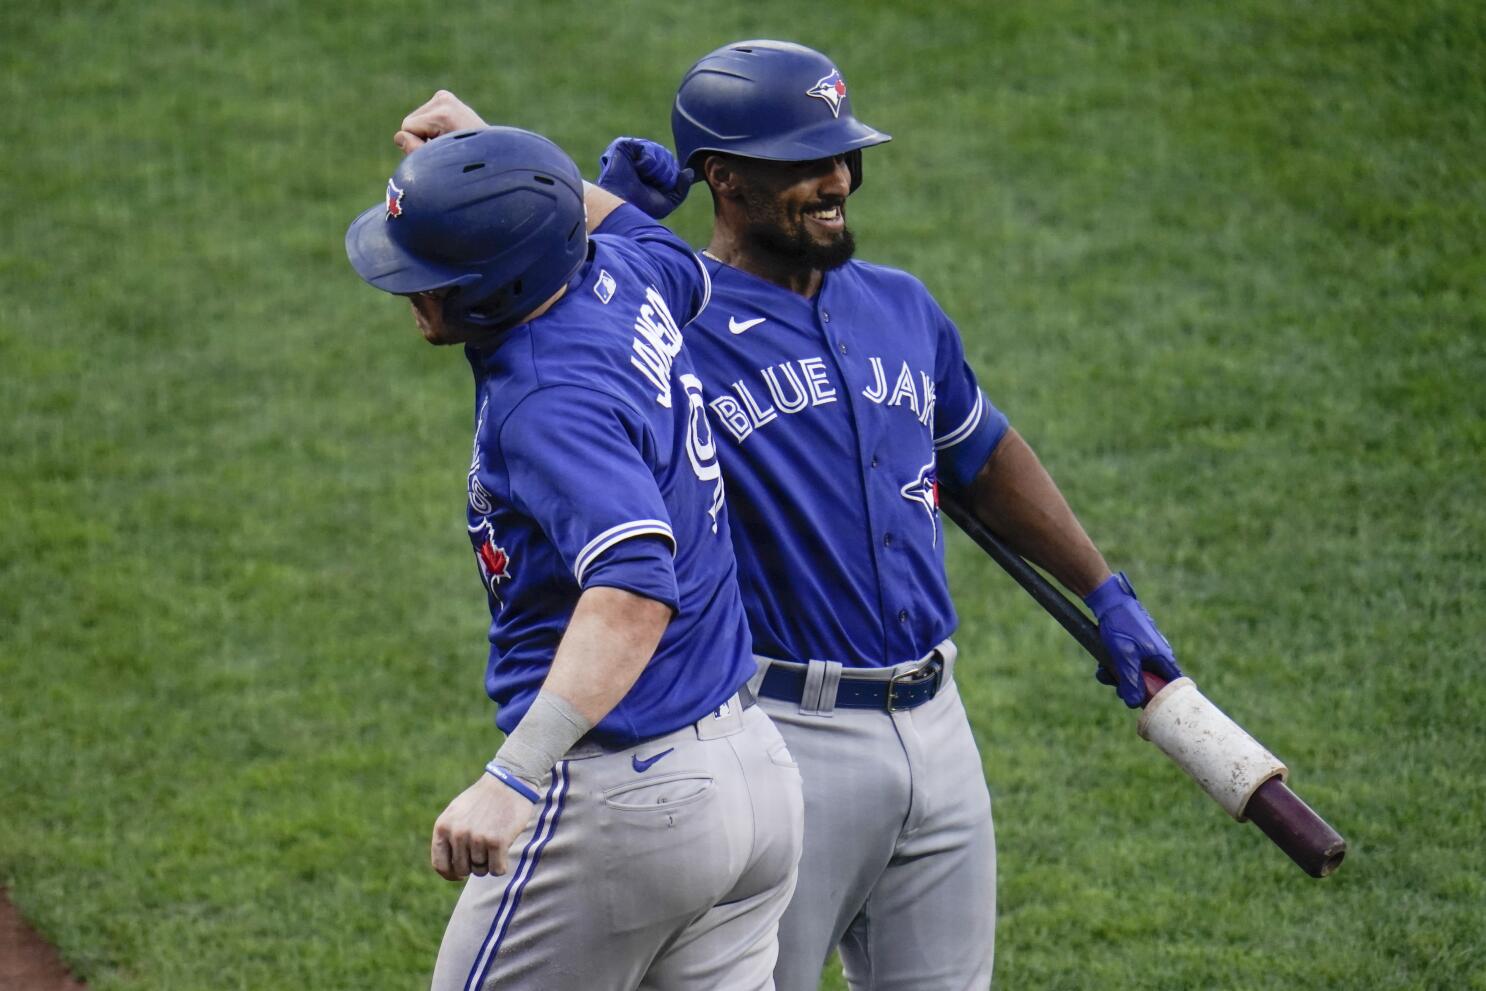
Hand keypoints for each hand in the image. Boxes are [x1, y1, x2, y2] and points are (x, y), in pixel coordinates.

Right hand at [395, 90, 486, 154]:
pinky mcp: (446, 98)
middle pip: (410, 122)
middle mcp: (445, 100)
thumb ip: (414, 150)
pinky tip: (447, 133)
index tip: (440, 153)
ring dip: (426, 133)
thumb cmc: (466, 165)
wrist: (491, 155)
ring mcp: (446, 97)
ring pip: (415, 120)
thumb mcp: (437, 163)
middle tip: (445, 149)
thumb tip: (400, 137)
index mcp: (443, 113)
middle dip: (421, 138)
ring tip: (449, 142)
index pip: (407, 127)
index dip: (417, 145)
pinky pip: (423, 115)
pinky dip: (431, 127)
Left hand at [430, 773, 536, 880]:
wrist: (509, 782)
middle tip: (484, 850)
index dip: (450, 874)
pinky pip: (497, 870)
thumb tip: (446, 868)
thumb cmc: (483, 799)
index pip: (440, 865)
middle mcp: (458, 834)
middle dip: (473, 865)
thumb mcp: (456, 812)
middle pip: (462, 870)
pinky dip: (502, 865)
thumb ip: (448, 836)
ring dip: (489, 862)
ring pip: (481, 870)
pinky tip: (504, 851)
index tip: (460, 874)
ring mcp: (477, 838)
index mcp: (443, 827)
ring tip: (494, 842)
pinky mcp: (497, 842)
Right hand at [596, 137, 693, 219]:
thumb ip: (681, 188)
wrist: (622, 205)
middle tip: (649, 183)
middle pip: (667, 157)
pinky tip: (636, 170)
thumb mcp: (667, 202)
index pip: (670, 165)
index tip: (656, 188)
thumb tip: (689, 172)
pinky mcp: (624, 146)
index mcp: (649, 172)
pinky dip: (647, 163)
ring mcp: (631, 152)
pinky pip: (648, 148)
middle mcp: (639, 160)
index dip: (669, 177)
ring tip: (642, 177)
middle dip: (664, 173)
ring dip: (656, 170)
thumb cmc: (641, 207)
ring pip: (659, 152)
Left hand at [1085, 572, 1181, 707]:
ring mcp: (1145, 650)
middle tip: (1117, 686)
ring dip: (1118, 676)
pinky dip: (1114, 666)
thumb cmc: (1120, 626)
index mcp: (1163, 658)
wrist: (1108, 600)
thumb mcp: (1124, 657)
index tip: (1150, 705)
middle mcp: (1157, 655)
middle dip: (1132, 687)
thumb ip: (1131, 680)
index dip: (1164, 697)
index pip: (1173, 685)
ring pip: (1135, 674)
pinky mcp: (1133, 647)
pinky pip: (1126, 664)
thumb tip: (1134, 704)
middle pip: (1150, 683)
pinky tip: (1102, 664)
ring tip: (1104, 671)